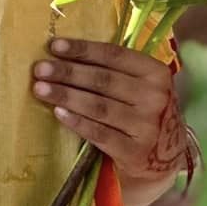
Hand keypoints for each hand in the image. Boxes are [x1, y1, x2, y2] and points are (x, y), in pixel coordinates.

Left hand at [33, 38, 191, 201]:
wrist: (165, 160)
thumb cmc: (145, 115)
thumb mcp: (143, 89)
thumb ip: (118, 73)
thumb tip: (67, 56)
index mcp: (157, 73)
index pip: (116, 55)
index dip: (84, 50)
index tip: (55, 45)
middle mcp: (155, 97)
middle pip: (104, 80)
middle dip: (68, 72)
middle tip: (40, 68)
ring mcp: (146, 126)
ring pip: (99, 106)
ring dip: (66, 95)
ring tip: (40, 88)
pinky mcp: (134, 151)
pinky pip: (99, 133)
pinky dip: (77, 122)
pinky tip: (58, 113)